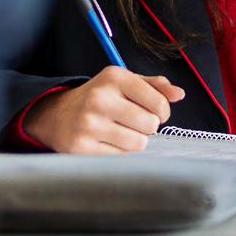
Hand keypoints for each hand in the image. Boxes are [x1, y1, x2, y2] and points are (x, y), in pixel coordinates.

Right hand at [26, 67, 186, 153]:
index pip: (158, 102)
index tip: (155, 113)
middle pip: (150, 125)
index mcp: (114, 77)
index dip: (163, 112)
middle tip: (133, 123)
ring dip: (134, 141)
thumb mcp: (124, 83)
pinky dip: (119, 152)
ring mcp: (88, 124)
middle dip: (147, 127)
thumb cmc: (100, 98)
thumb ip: (155, 86)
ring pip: (138, 144)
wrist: (55, 114)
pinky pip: (120, 158)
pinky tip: (106, 142)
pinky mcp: (81, 147)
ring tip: (120, 132)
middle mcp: (100, 98)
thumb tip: (179, 94)